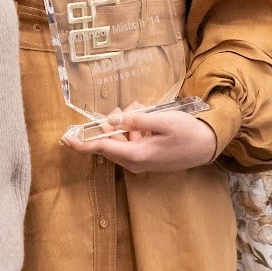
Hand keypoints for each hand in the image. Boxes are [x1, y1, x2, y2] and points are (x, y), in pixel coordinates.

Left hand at [61, 108, 216, 172]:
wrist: (207, 146)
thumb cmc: (186, 132)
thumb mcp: (161, 120)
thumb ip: (136, 120)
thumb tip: (113, 119)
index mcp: (136, 155)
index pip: (101, 148)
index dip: (82, 143)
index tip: (64, 138)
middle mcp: (134, 161)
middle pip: (110, 139)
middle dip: (117, 120)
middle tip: (136, 108)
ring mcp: (140, 160)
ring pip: (121, 136)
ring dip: (129, 121)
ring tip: (147, 111)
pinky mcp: (145, 156)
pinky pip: (131, 139)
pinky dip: (136, 126)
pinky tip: (149, 117)